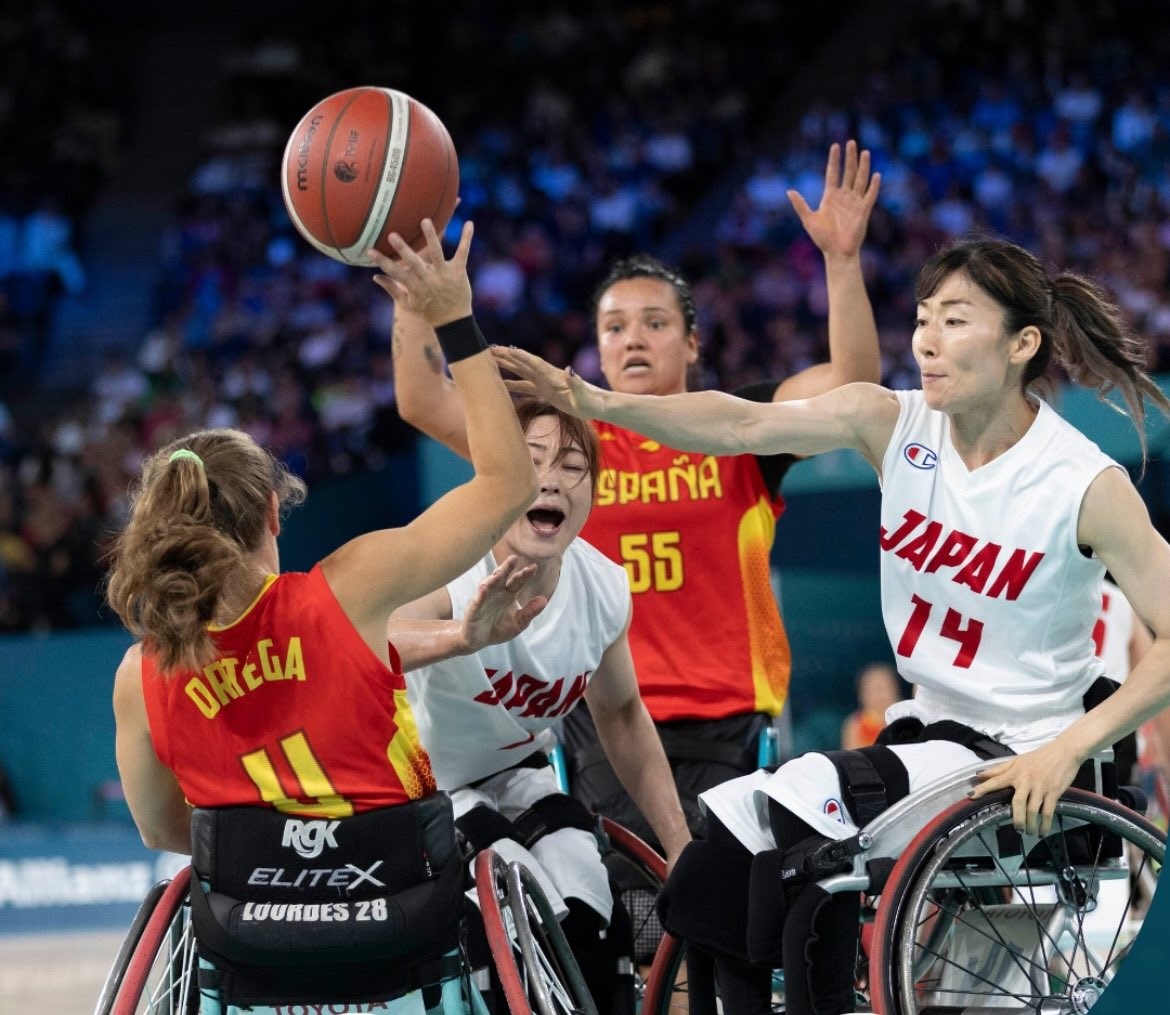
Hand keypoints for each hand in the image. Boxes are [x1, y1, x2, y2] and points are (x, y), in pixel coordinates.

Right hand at [368, 219, 473, 326]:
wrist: (453, 322)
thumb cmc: (428, 312)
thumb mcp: (407, 304)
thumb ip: (391, 289)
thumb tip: (375, 277)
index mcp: (415, 287)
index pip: (395, 272)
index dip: (382, 262)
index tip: (369, 251)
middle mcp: (429, 279)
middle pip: (414, 262)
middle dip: (403, 249)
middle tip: (392, 235)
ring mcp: (444, 274)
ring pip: (437, 253)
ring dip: (431, 237)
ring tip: (425, 221)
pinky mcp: (459, 271)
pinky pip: (463, 252)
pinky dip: (466, 238)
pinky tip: (469, 223)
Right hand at [459, 555, 547, 652]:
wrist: (479, 641)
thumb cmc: (499, 629)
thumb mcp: (519, 622)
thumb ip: (530, 611)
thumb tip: (544, 599)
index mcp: (508, 594)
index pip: (517, 581)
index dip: (525, 574)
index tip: (534, 567)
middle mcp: (496, 592)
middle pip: (502, 576)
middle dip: (507, 567)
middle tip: (514, 558)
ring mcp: (484, 599)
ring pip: (487, 585)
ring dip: (492, 579)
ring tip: (499, 573)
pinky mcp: (473, 609)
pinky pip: (477, 600)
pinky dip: (480, 595)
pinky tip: (484, 589)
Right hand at [492, 346, 603, 418]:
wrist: (598, 404)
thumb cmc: (592, 401)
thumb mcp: (584, 395)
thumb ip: (576, 383)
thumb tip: (569, 369)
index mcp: (554, 376)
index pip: (535, 364)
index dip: (521, 357)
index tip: (506, 349)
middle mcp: (547, 376)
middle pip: (523, 363)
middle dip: (507, 356)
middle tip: (488, 349)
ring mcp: (545, 383)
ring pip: (521, 372)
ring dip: (507, 366)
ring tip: (489, 361)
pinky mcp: (545, 391)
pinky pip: (525, 385)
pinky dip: (513, 383)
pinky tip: (502, 383)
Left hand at [788, 140, 879, 260]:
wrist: (836, 253)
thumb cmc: (822, 238)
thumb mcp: (809, 220)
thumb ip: (800, 205)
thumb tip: (789, 191)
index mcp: (830, 196)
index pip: (833, 173)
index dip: (834, 160)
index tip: (835, 146)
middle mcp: (843, 196)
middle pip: (848, 172)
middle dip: (849, 157)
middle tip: (851, 142)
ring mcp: (854, 202)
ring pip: (860, 179)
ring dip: (862, 166)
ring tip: (864, 152)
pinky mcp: (863, 211)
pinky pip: (870, 195)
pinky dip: (873, 186)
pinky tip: (876, 174)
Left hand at [969, 739, 1084, 835]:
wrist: (1064, 751)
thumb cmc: (1039, 756)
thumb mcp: (1017, 760)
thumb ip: (998, 769)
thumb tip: (979, 774)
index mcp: (1015, 772)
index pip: (996, 780)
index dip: (983, 789)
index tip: (971, 796)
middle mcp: (1026, 780)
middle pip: (1017, 803)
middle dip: (1016, 818)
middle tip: (1016, 829)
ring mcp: (1040, 787)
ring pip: (1033, 810)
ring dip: (1030, 824)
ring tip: (1028, 832)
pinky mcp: (1054, 792)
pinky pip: (1048, 812)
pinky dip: (1044, 824)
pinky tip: (1042, 831)